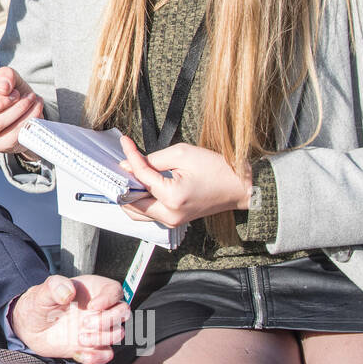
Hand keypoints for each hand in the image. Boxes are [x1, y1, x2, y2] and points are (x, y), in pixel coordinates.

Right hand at [0, 64, 43, 154]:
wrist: (26, 112)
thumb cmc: (9, 93)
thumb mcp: (7, 78)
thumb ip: (5, 75)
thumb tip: (2, 86)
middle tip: (14, 93)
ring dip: (16, 109)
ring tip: (30, 98)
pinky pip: (10, 136)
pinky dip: (26, 120)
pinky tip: (35, 109)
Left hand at [9, 274, 129, 363]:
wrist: (30, 328)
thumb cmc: (40, 304)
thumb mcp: (43, 292)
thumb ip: (54, 287)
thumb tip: (68, 292)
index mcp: (92, 290)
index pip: (115, 290)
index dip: (109, 299)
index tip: (92, 306)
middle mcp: (100, 309)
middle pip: (123, 312)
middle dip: (108, 320)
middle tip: (85, 323)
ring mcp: (98, 329)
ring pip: (118, 333)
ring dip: (101, 338)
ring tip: (79, 338)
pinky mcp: (93, 347)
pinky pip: (106, 354)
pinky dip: (96, 358)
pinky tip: (78, 354)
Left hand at [118, 136, 251, 227]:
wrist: (239, 186)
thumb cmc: (217, 169)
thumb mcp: (183, 154)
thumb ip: (153, 159)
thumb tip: (129, 165)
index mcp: (172, 198)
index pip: (140, 176)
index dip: (130, 157)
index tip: (125, 142)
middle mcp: (169, 215)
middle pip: (131, 202)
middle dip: (124, 181)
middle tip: (122, 164)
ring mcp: (171, 221)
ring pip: (136, 211)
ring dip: (129, 193)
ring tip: (130, 174)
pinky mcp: (174, 220)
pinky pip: (148, 213)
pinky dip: (140, 200)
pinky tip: (141, 184)